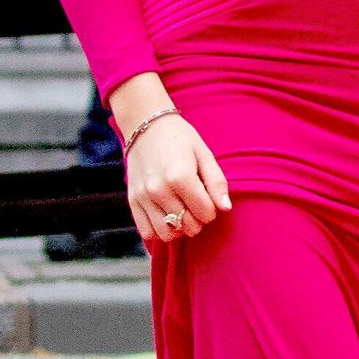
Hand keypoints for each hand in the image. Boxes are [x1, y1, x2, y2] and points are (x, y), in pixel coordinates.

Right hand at [125, 114, 231, 247]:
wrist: (146, 125)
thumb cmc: (180, 139)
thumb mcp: (204, 154)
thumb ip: (217, 182)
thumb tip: (225, 208)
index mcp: (181, 177)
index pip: (206, 214)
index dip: (212, 210)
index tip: (208, 198)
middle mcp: (160, 190)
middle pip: (188, 226)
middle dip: (198, 220)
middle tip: (196, 204)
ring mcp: (144, 197)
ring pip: (167, 234)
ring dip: (179, 228)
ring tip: (182, 213)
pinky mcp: (132, 200)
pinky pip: (147, 231)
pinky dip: (159, 230)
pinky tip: (166, 217)